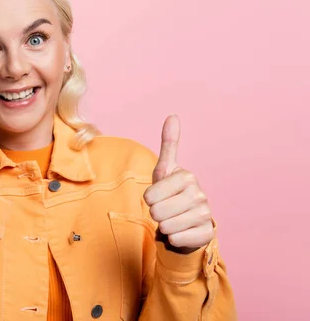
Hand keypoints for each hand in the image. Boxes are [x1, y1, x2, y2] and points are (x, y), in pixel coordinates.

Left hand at [143, 114, 213, 252]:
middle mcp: (200, 195)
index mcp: (187, 177)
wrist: (186, 220)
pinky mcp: (207, 234)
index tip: (158, 196)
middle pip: (157, 212)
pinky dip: (174, 239)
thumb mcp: (165, 170)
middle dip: (156, 214)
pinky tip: (181, 231)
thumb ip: (169, 144)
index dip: (149, 199)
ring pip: (167, 227)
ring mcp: (205, 215)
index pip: (150, 196)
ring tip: (172, 219)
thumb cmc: (171, 193)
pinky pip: (177, 240)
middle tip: (165, 210)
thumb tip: (173, 115)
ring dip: (164, 227)